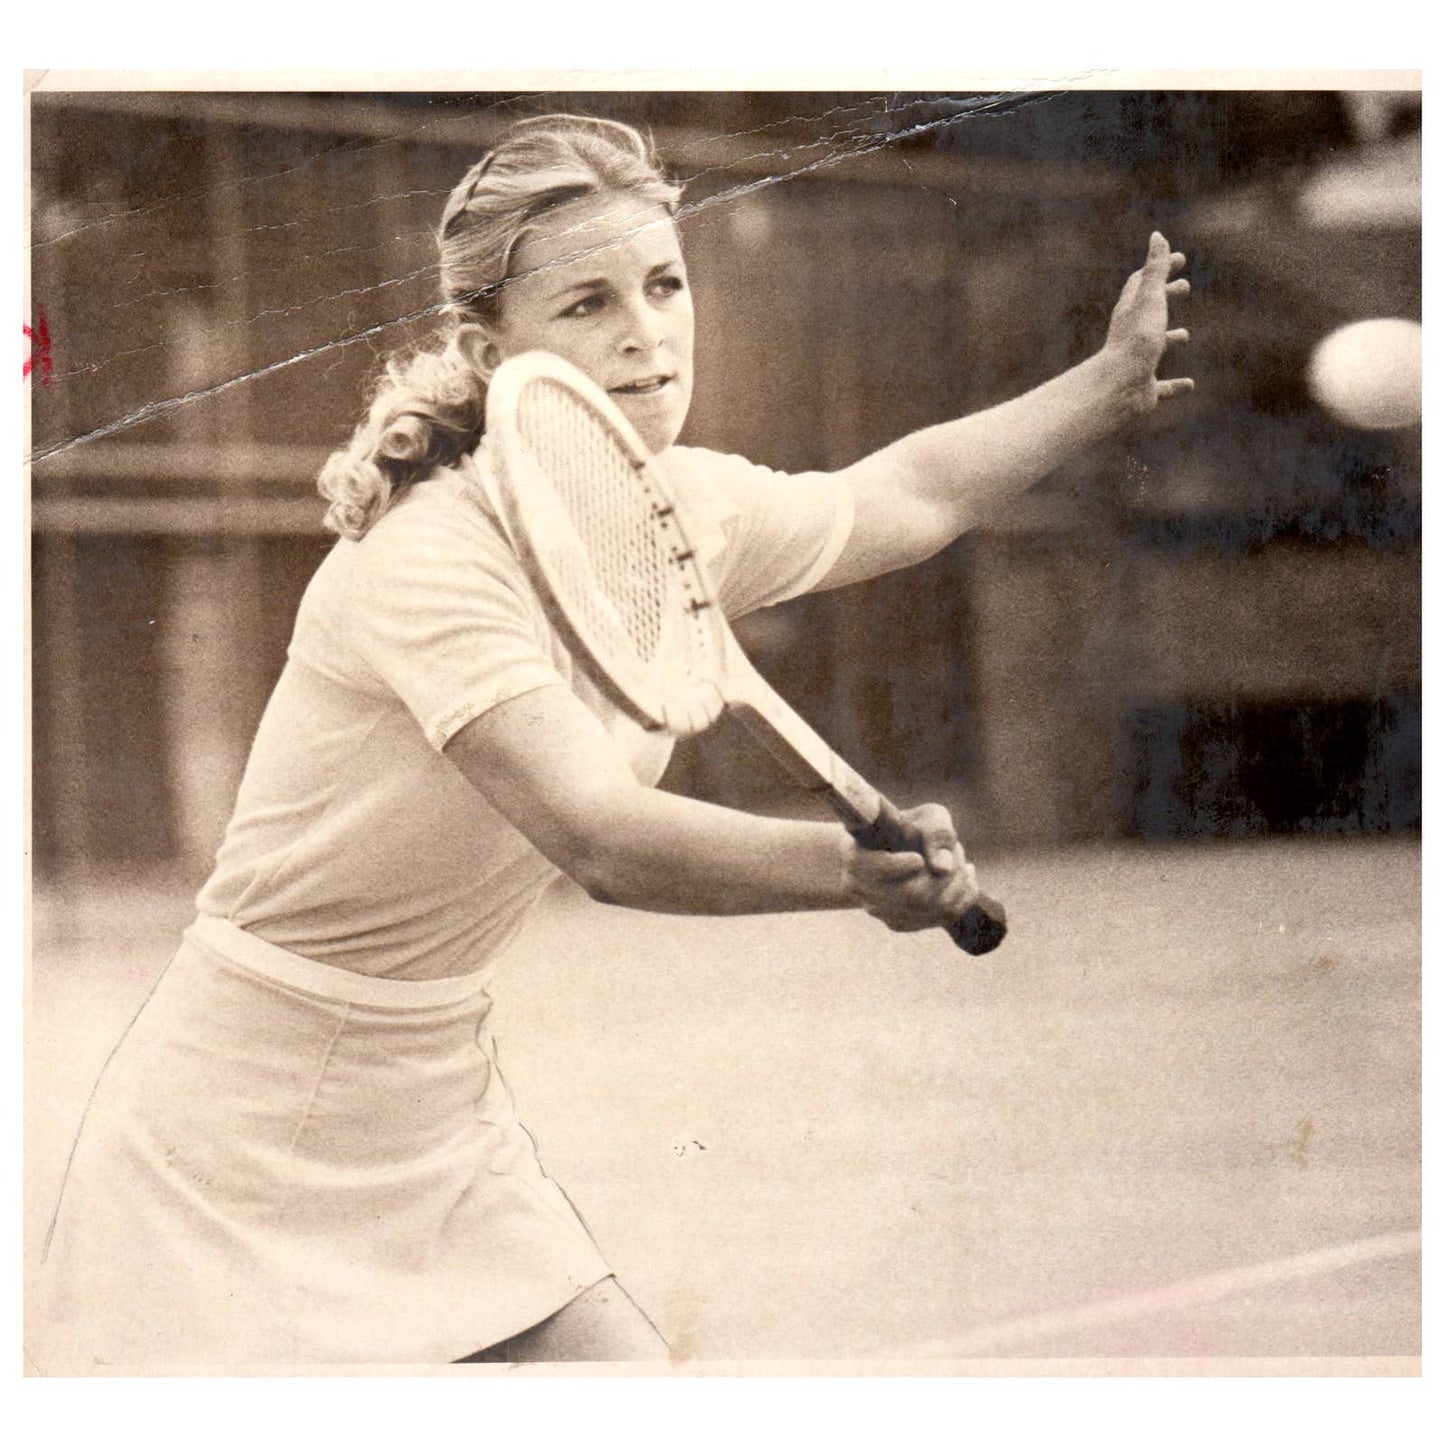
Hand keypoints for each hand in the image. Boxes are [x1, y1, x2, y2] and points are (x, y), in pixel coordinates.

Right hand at [841, 802, 979, 933]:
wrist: (899, 847)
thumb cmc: (912, 826)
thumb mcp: (926, 816)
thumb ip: (936, 832)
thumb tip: (943, 868)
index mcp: (856, 857)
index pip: (874, 869)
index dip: (898, 866)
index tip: (918, 858)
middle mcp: (861, 889)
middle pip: (911, 894)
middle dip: (945, 874)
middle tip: (957, 851)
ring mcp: (879, 911)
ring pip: (930, 909)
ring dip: (957, 884)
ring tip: (961, 861)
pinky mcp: (900, 923)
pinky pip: (941, 918)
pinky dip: (961, 898)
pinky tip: (966, 878)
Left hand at [1101, 231, 1193, 416]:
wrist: (1119, 386)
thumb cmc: (1136, 340)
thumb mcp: (1151, 299)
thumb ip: (1155, 270)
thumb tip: (1157, 236)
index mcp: (1131, 312)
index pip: (1142, 282)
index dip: (1159, 268)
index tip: (1181, 259)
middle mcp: (1132, 335)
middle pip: (1148, 310)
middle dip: (1165, 296)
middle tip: (1185, 287)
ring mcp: (1137, 362)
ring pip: (1153, 347)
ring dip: (1169, 338)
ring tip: (1185, 335)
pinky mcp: (1145, 389)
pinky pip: (1162, 387)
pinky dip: (1175, 385)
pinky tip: (1189, 385)